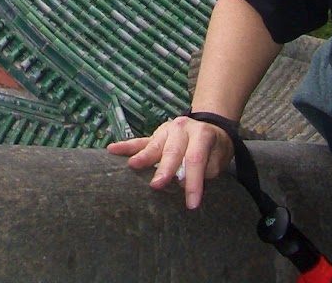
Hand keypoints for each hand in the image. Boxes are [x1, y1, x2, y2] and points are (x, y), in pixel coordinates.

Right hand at [108, 114, 233, 209]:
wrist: (211, 127)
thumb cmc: (214, 149)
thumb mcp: (218, 159)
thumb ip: (204, 169)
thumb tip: (183, 180)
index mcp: (202, 135)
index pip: (196, 159)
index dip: (194, 182)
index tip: (191, 204)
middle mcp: (183, 129)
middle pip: (173, 150)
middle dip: (165, 169)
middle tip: (157, 185)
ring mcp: (166, 130)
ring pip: (154, 145)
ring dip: (144, 156)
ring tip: (133, 165)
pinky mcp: (155, 135)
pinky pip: (140, 141)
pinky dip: (126, 146)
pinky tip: (112, 149)